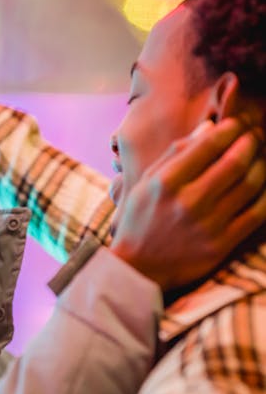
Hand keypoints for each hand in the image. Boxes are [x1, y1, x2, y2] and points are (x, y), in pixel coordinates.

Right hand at [110, 118, 265, 290]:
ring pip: (251, 184)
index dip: (230, 128)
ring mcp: (208, 225)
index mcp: (167, 182)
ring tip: (261, 157)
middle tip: (255, 137)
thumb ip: (175, 153)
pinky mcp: (222, 245)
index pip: (209, 145)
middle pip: (235, 161)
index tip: (237, 125)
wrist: (139, 268)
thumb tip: (209, 127)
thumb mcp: (146, 182)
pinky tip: (264, 186)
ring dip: (262, 165)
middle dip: (251, 142)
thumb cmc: (141, 220)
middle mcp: (189, 202)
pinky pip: (256, 214)